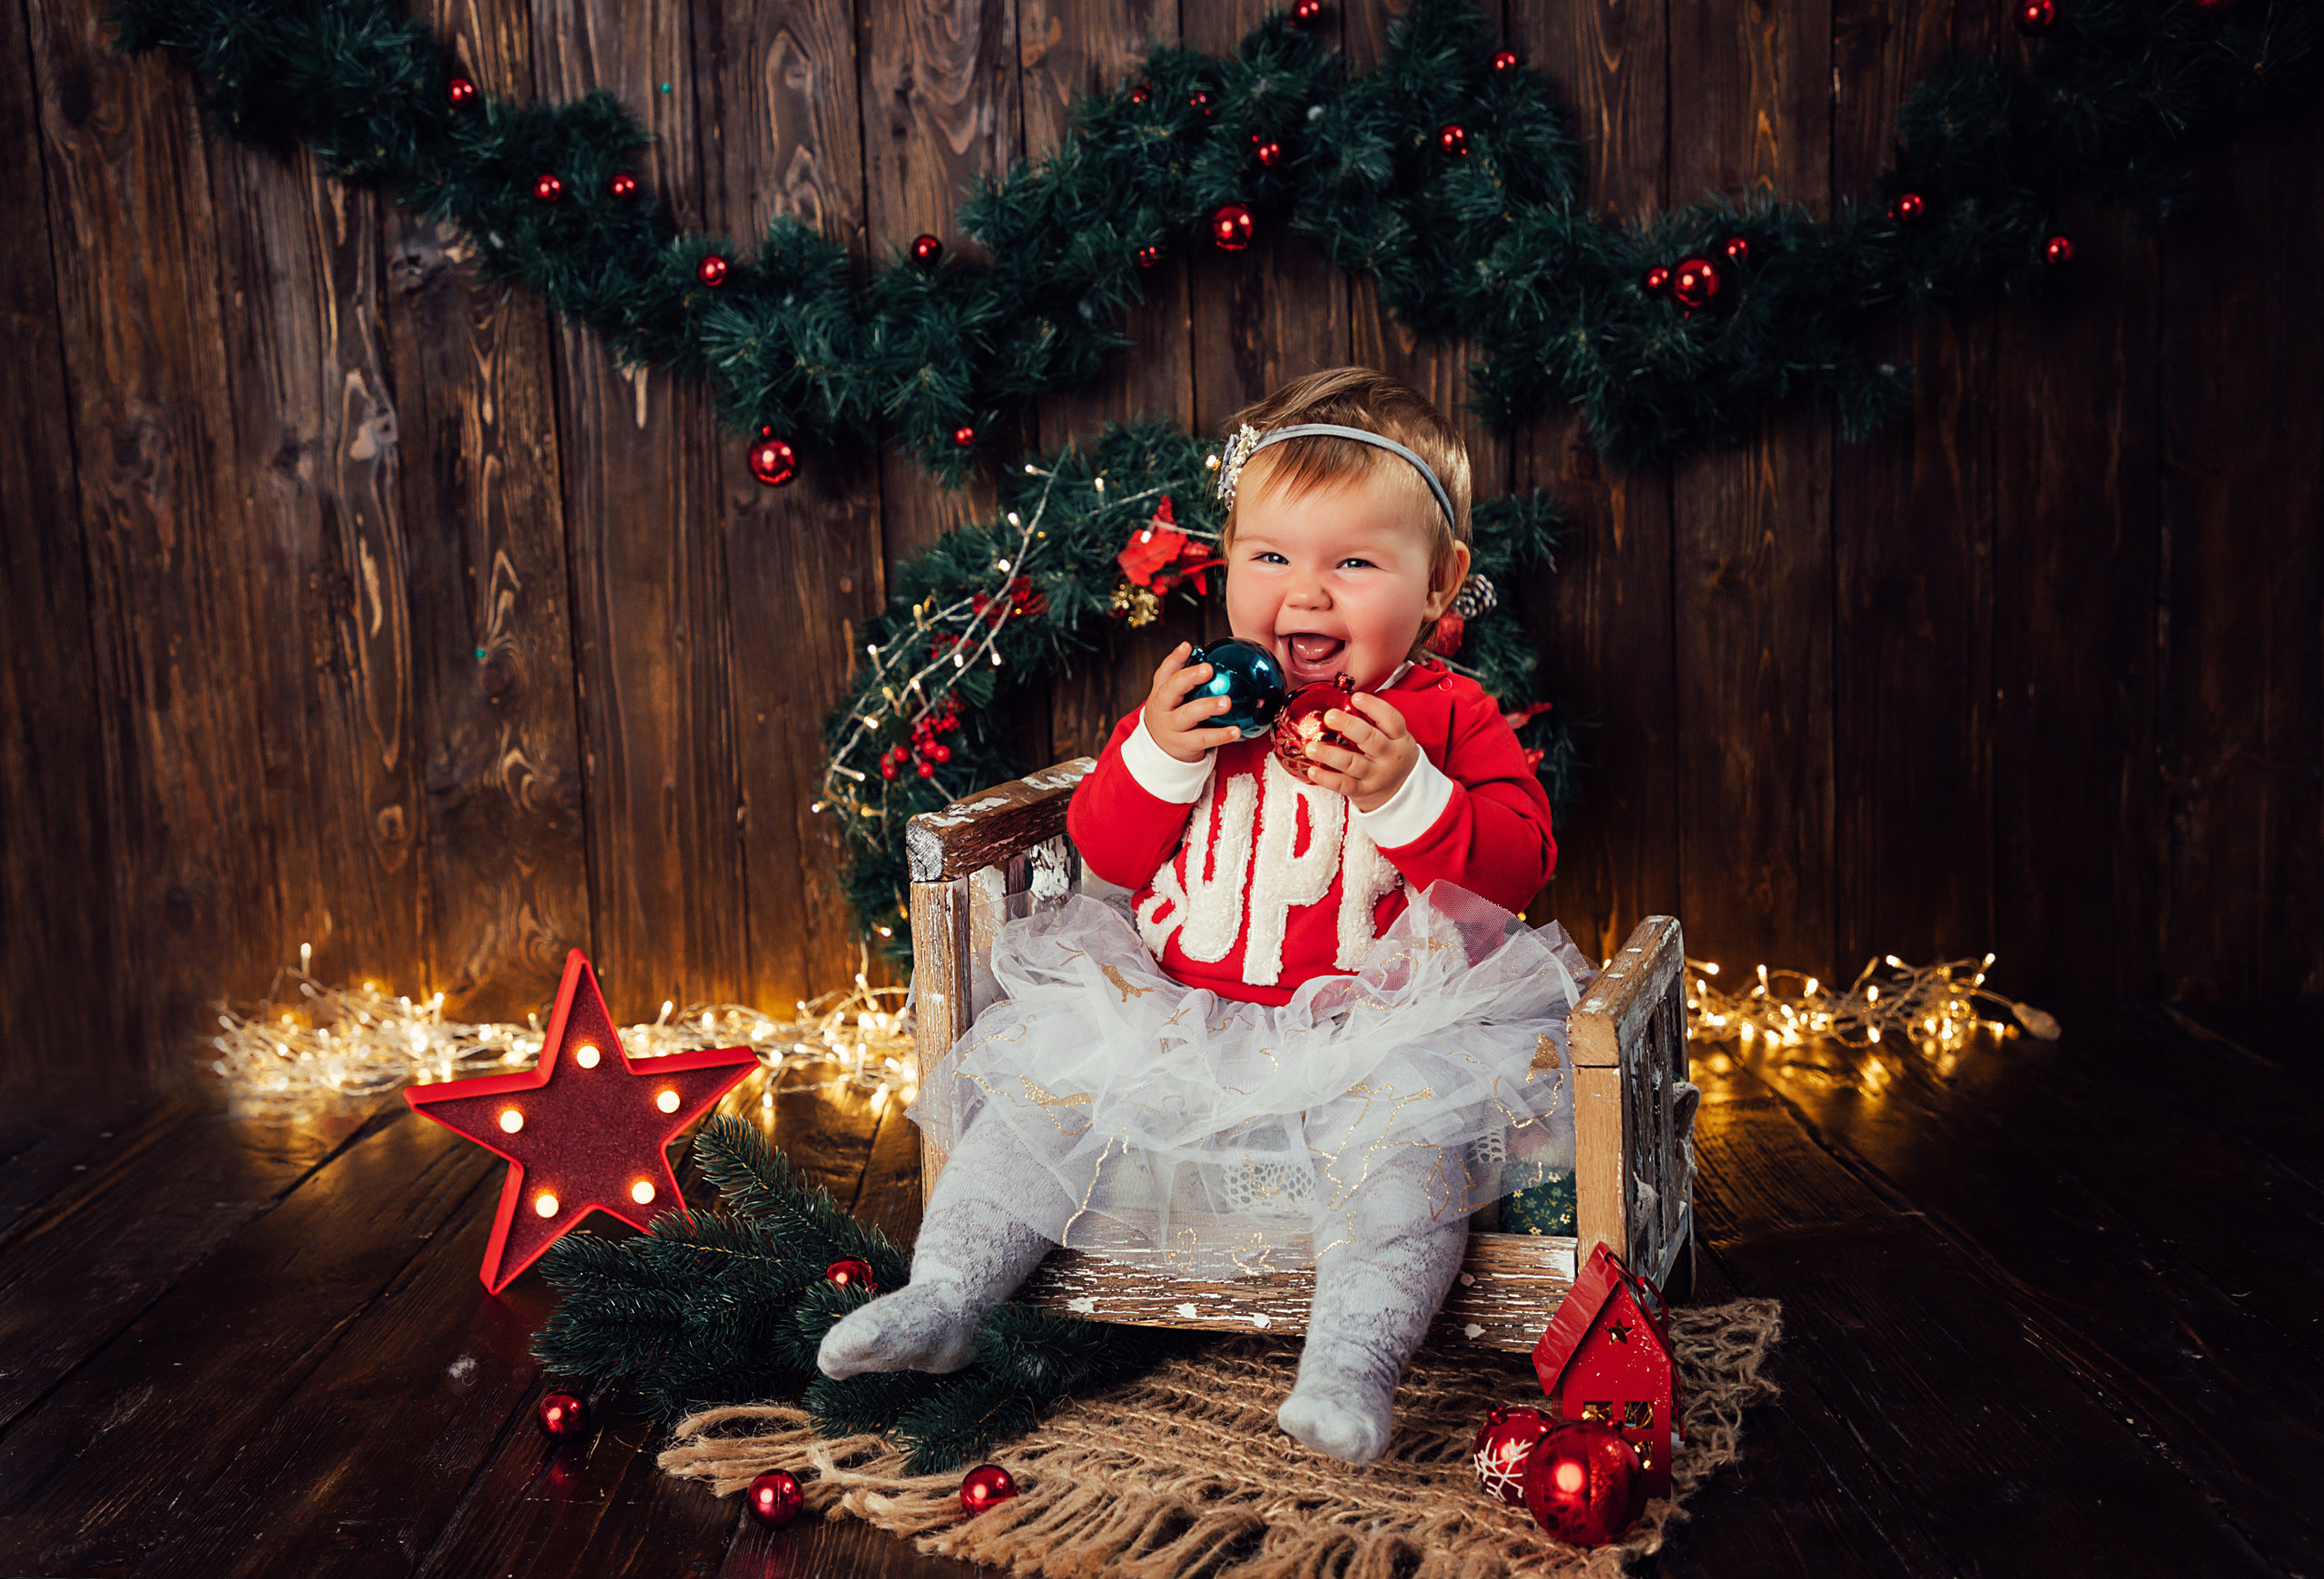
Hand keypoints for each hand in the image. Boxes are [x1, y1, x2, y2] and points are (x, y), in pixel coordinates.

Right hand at [1143, 642, 1246, 762]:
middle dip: (1189, 678)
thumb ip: (1187, 678)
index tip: (1187, 646)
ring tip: (1226, 702)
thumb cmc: (1171, 715)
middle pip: (1172, 690)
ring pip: (1188, 715)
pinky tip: (1236, 730)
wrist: (1159, 749)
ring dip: (1207, 707)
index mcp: (1161, 692)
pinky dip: (1220, 735)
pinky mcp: (1184, 745)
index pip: (1164, 672)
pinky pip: (1204, 739)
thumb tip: (1214, 656)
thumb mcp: (1171, 697)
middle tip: (1208, 669)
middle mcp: (1163, 708)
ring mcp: (1172, 727)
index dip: (1175, 658)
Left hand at [1302, 692, 1417, 811]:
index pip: (1391, 719)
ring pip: (1352, 763)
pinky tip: (1312, 770)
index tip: (1356, 697)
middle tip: (1330, 716)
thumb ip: (1374, 722)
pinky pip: (1343, 785)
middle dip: (1349, 725)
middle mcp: (1389, 757)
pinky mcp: (1363, 791)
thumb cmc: (1391, 758)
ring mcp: (1376, 775)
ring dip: (1329, 754)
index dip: (1374, 706)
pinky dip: (1326, 778)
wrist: (1403, 793)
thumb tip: (1344, 700)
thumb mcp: (1394, 738)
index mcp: (1399, 739)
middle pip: (1370, 739)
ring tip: (1312, 747)